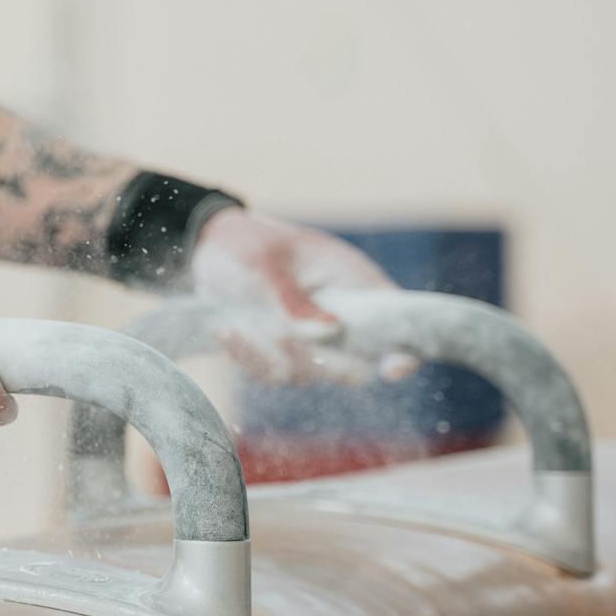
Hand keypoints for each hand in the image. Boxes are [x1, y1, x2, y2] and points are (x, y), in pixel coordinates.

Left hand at [189, 208, 410, 384]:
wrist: (211, 245)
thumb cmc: (249, 242)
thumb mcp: (267, 262)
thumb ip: (294, 298)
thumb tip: (330, 332)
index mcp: (352, 282)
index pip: (395, 319)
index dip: (404, 349)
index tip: (392, 369)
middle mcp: (338, 317)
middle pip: (353, 364)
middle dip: (323, 365)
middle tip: (282, 339)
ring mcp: (308, 340)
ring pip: (308, 373)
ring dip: (274, 358)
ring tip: (236, 326)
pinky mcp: (278, 353)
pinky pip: (270, 372)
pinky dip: (249, 358)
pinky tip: (225, 332)